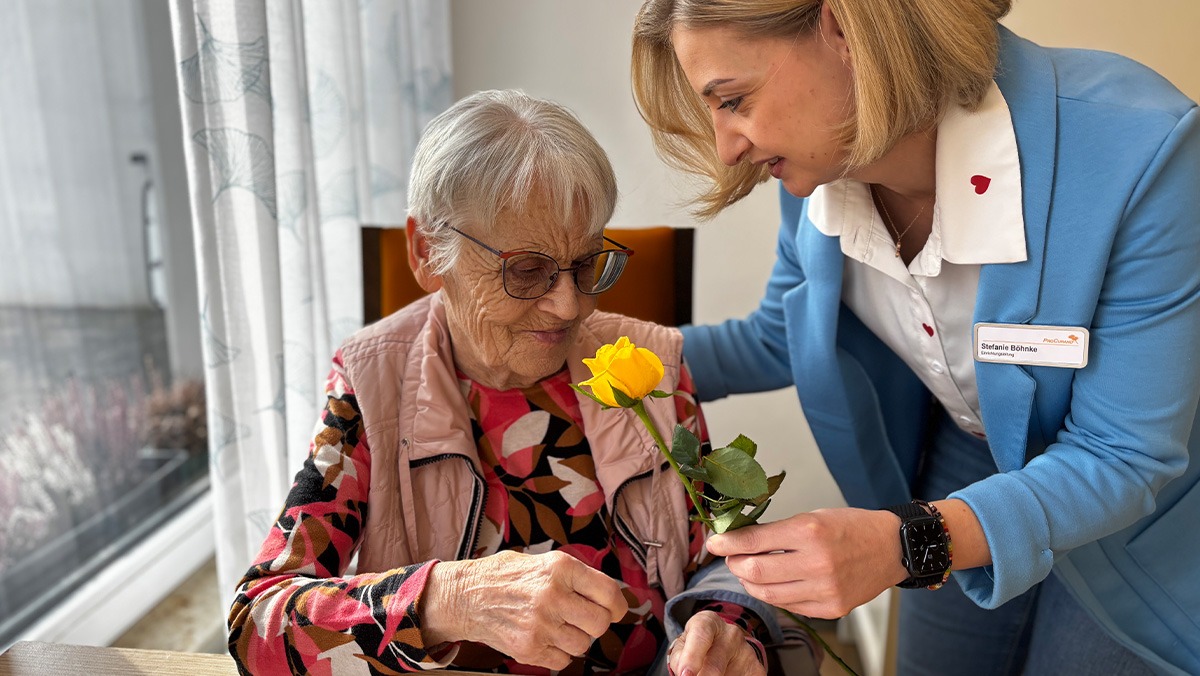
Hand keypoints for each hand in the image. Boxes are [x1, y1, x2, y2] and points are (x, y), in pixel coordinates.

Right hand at [421, 550, 627, 669]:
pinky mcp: (529, 648)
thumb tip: (608, 593)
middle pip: (600, 622)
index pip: (608, 593)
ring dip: (577, 638)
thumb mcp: (540, 561)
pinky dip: (559, 652)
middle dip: (597, 623)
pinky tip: (546, 637)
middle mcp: (553, 595)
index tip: (616, 609)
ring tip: (559, 626)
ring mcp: (541, 624)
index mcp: (560, 568)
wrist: (464, 596)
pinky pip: (563, 660)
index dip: (617, 605)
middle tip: (584, 618)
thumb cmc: (503, 576)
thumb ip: (574, 575)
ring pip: (583, 644)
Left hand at [668, 611, 764, 675]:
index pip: (701, 635)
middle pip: (715, 664)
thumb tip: (685, 674)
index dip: (692, 657)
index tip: (685, 675)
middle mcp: (730, 633)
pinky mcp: (757, 668)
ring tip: (710, 674)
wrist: (723, 644)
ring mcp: (746, 650)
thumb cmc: (697, 647)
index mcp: (708, 622)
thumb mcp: (683, 648)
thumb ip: (680, 660)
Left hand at [706, 508, 906, 618]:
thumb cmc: (851, 527)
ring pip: (768, 594)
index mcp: (810, 531)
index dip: (727, 543)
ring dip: (750, 582)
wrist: (891, 548)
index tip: (714, 543)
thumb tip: (738, 540)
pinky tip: (776, 583)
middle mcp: (817, 562)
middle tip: (732, 557)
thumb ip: (776, 531)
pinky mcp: (830, 609)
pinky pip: (788, 606)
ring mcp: (825, 590)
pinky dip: (774, 595)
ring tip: (750, 570)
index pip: (754, 541)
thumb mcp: (812, 516)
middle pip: (755, 572)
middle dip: (735, 564)